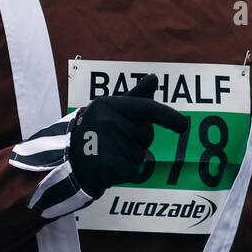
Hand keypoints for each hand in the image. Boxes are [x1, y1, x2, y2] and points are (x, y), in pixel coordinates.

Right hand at [69, 75, 187, 199]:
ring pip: (140, 154)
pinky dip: (126, 172)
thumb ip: (135, 96)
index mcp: (109, 105)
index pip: (147, 109)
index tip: (184, 125)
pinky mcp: (110, 165)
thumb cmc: (94, 132)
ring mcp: (108, 142)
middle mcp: (108, 121)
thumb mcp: (110, 110)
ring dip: (130, 157)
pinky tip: (110, 168)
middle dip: (137, 141)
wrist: (68, 162)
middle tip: (114, 141)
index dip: (168, 117)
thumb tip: (154, 78)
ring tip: (109, 154)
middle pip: (146, 135)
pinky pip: (134, 170)